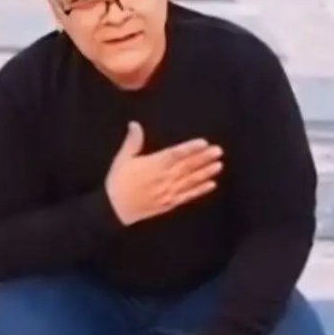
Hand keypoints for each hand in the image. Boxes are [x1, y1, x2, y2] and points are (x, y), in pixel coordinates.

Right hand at [104, 122, 222, 225]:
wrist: (114, 210)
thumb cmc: (118, 183)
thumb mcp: (122, 160)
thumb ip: (132, 142)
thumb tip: (135, 124)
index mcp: (153, 165)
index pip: (175, 154)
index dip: (190, 148)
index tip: (204, 143)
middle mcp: (163, 178)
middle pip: (187, 166)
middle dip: (204, 158)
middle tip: (218, 151)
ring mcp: (168, 192)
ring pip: (190, 181)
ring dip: (205, 173)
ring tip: (219, 165)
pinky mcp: (169, 203)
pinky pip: (187, 196)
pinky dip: (200, 190)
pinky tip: (211, 184)